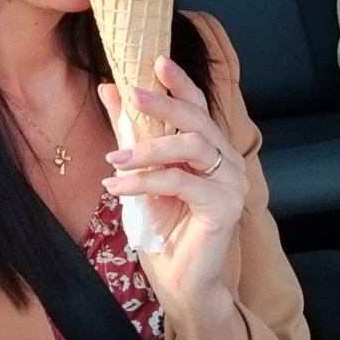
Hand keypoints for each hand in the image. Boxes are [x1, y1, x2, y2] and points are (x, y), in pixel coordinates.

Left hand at [97, 54, 249, 328]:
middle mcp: (227, 163)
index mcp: (210, 151)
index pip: (199, 107)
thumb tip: (109, 87)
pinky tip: (117, 186)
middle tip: (131, 93)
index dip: (181, 82)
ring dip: (149, 147)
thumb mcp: (139, 172)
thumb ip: (129, 131)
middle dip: (164, 104)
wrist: (179, 280)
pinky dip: (146, 181)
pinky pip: (182, 182)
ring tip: (113, 158)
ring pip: (193, 147)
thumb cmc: (163, 227)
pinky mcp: (224, 207)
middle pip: (198, 120)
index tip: (157, 60)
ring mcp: (231, 184)